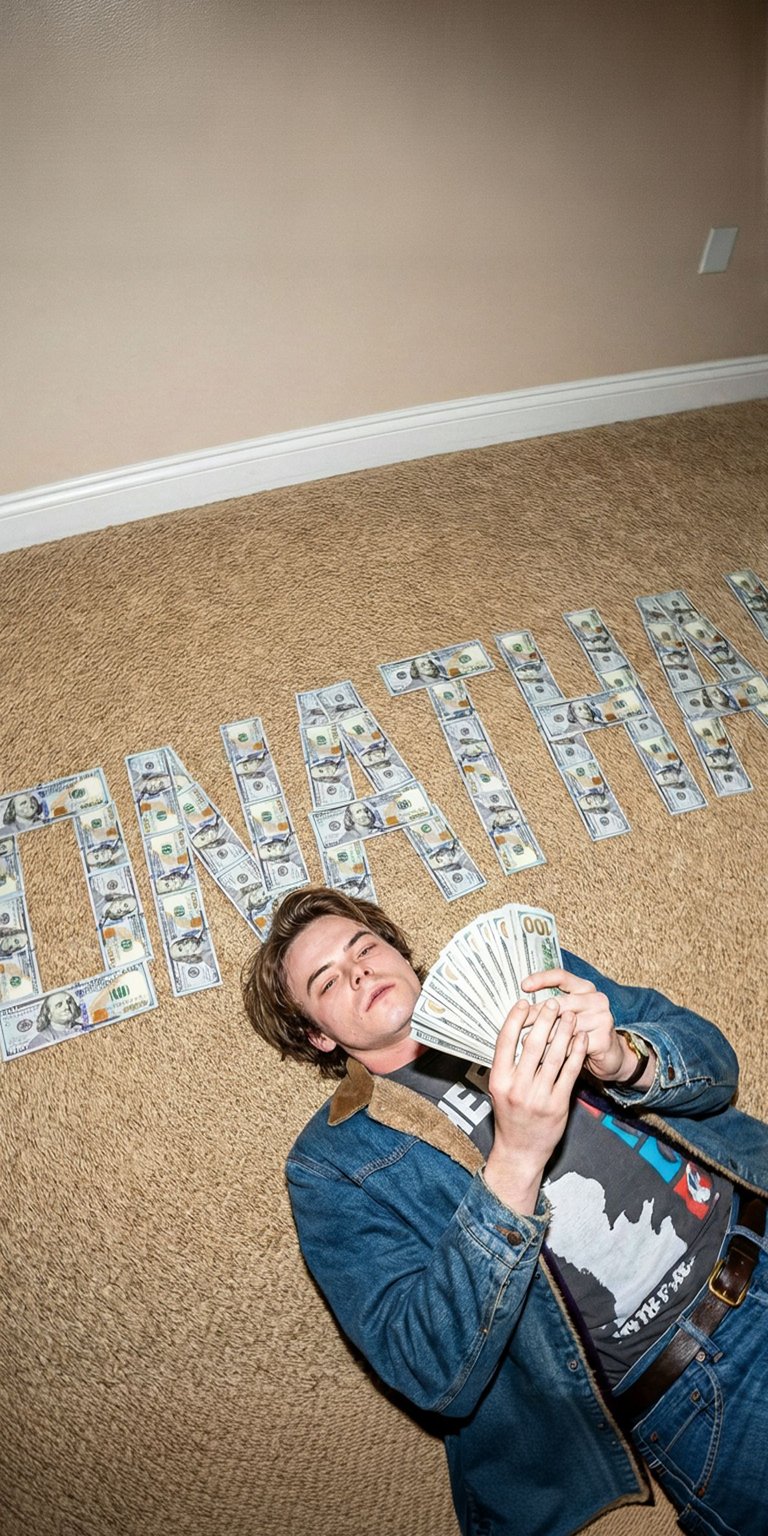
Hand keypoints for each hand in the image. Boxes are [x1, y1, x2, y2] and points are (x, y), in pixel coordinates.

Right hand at [484, 996, 588, 1214]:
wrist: (521, 1151)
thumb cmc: (510, 1116)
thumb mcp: (500, 1090)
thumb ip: (508, 1064)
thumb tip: (518, 1031)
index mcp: (498, 1080)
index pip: (504, 1042)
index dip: (514, 1019)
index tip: (524, 1002)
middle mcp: (517, 1087)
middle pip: (532, 1045)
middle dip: (544, 1020)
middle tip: (553, 1003)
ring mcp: (538, 1097)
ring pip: (554, 1056)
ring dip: (564, 1032)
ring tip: (570, 1016)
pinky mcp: (558, 1105)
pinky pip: (570, 1073)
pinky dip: (577, 1053)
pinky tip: (581, 1039)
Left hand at [521, 968, 642, 1083]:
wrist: (611, 1056)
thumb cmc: (582, 1032)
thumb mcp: (569, 1014)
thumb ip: (551, 1008)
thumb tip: (520, 1008)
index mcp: (585, 988)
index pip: (562, 976)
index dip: (541, 979)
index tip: (523, 985)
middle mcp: (596, 999)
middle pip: (560, 1002)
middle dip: (536, 1013)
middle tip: (518, 1023)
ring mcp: (602, 1018)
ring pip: (564, 1026)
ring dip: (543, 1036)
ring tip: (525, 1043)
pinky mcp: (603, 1039)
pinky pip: (573, 1045)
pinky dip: (556, 1052)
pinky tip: (542, 1057)